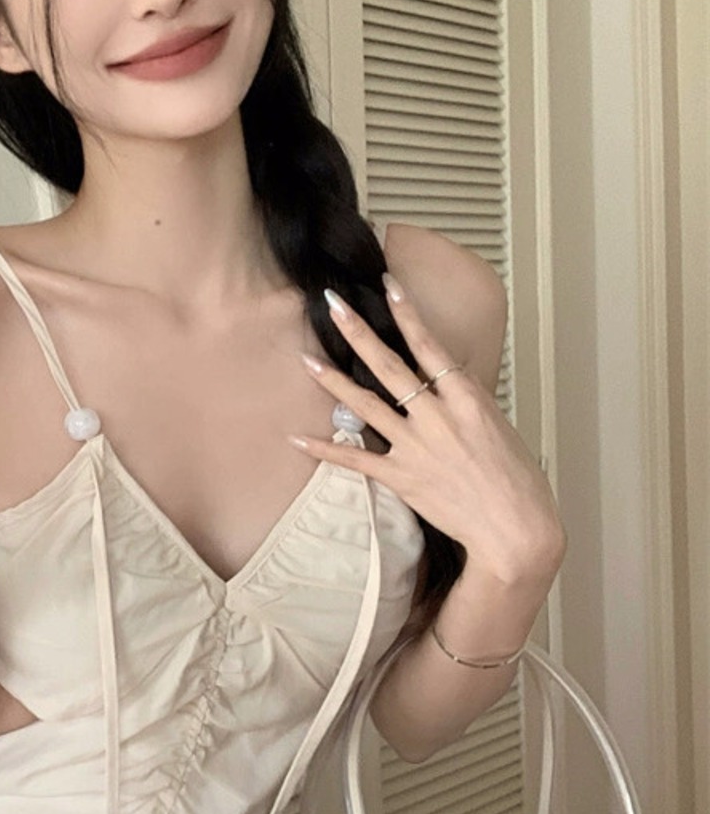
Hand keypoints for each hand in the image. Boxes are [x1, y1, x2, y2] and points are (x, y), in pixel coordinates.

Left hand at [288, 275, 565, 584]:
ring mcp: (416, 447)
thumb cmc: (515, 479)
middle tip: (332, 303)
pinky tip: (298, 438)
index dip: (407, 313)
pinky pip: (356, 459)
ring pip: (366, 405)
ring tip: (306, 359)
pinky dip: (326, 450)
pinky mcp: (402, 477)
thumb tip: (447, 374)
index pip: (430, 345)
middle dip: (358, 331)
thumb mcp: (498, 425)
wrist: (514, 529)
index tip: (388, 284)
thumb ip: (466, 398)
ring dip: (333, 381)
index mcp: (467, 399)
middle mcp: (438, 417)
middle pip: (390, 365)